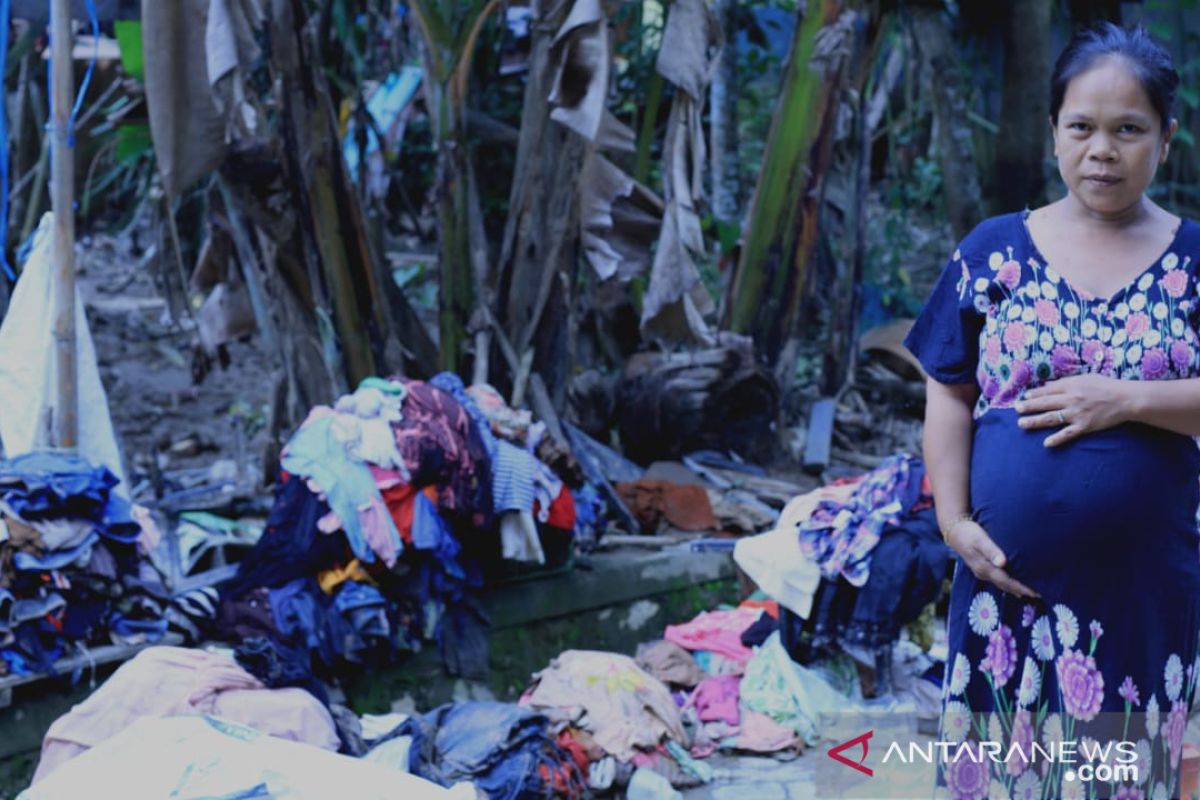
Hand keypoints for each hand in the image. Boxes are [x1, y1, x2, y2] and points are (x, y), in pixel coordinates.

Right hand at [946, 519, 1039, 598]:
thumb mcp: (980, 540)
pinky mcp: (981, 567)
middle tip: (1037, 595)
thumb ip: (991, 551)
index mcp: (984, 568)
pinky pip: (997, 578)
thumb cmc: (969, 533)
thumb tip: (1002, 563)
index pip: (1006, 582)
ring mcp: (981, 571)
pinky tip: (1012, 581)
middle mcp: (983, 573)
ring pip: (1001, 583)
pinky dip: (1007, 582)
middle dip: (1020, 591)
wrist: (954, 531)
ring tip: (1027, 592)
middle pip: (1004, 586)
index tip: (1036, 592)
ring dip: (1014, 588)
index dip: (1021, 588)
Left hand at [1015, 374, 1131, 446]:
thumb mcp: (1085, 378)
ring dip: (1034, 421)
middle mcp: (1071, 399)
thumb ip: (1065, 382)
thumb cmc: (1105, 386)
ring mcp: (1077, 414)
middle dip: (1028, 407)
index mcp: (1071, 386)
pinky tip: (1046, 443)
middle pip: (1045, 404)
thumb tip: (1046, 386)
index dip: (1034, 394)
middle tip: (1016, 409)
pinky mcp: (1085, 426)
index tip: (1024, 397)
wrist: (1125, 399)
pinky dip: (1057, 439)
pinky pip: (1068, 434)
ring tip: (1022, 424)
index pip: (1047, 390)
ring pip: (1051, 418)